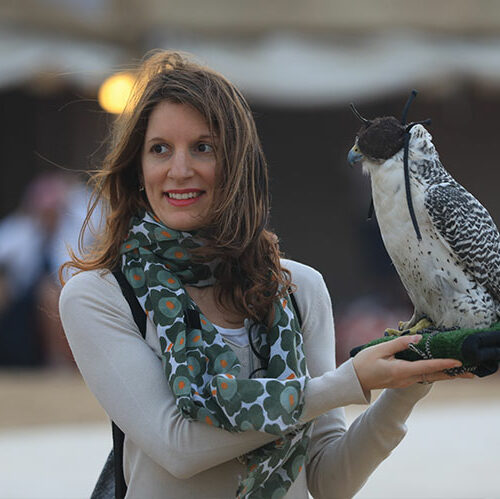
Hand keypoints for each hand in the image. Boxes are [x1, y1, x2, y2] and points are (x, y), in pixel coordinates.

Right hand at [352, 334, 472, 391]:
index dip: (443, 363)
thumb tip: (418, 339)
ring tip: (460, 370)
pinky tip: (439, 368)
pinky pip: (422, 376)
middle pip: (434, 377)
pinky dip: (433, 372)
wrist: (354, 380)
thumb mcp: (379, 349)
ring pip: (429, 377)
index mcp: (400, 371)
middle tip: (470, 373)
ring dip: (444, 374)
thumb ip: (399, 344)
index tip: (458, 361)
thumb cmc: (364, 363)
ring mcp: (404, 382)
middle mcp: (406, 379)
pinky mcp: (402, 381)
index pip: (427, 367)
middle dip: (452, 375)